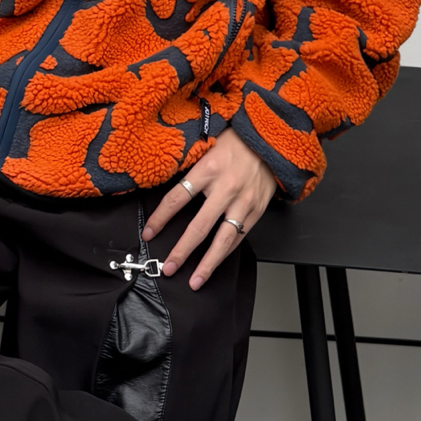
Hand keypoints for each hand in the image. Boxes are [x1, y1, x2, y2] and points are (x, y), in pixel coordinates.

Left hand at [142, 128, 277, 290]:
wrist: (272, 140)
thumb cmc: (237, 141)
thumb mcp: (207, 145)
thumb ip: (191, 167)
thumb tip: (170, 189)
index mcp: (208, 169)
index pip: (177, 198)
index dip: (160, 218)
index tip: (149, 233)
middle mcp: (226, 188)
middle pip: (199, 227)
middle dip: (182, 251)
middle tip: (168, 268)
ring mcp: (243, 202)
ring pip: (223, 240)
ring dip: (208, 263)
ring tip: (196, 280)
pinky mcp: (257, 210)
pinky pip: (239, 236)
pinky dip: (226, 252)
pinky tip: (215, 263)